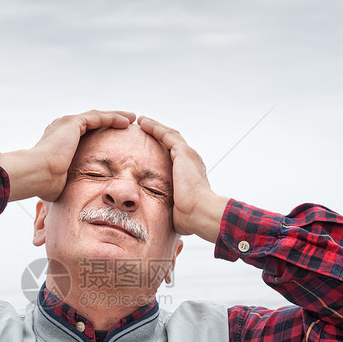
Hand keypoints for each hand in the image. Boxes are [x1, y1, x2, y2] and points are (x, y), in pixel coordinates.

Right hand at [2, 110, 135, 201]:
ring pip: (98, 117)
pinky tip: (127, 121)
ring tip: (131, 119)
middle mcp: (62, 128)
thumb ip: (68, 182)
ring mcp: (67, 124)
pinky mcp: (73, 123)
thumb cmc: (45, 184)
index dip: (100, 136)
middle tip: (125, 125)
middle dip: (109, 123)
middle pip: (92, 122)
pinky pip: (99, 118)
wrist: (36, 175)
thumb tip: (72, 197)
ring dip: (116, 117)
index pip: (83, 134)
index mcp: (59, 140)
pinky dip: (114, 118)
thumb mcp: (60, 182)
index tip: (113, 141)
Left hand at [137, 116, 228, 242]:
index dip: (162, 148)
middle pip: (172, 142)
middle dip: (158, 134)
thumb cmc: (189, 219)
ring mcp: (188, 156)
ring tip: (142, 122)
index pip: (174, 156)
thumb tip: (158, 219)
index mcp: (190, 173)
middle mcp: (191, 161)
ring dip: (155, 127)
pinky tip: (143, 123)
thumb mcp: (175, 210)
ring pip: (169, 135)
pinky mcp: (183, 153)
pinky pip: (166, 135)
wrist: (201, 214)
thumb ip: (168, 207)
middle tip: (144, 128)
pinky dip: (155, 127)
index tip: (149, 146)